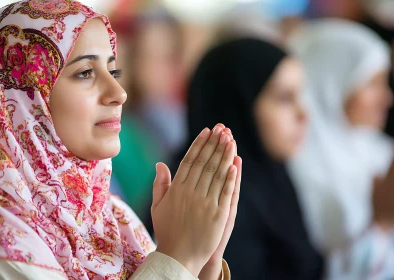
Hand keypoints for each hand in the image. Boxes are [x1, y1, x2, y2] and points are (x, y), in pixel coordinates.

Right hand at [152, 124, 236, 276]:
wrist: (178, 257)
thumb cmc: (167, 231)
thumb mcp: (158, 207)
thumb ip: (160, 184)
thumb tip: (161, 164)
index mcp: (177, 189)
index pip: (190, 161)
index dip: (199, 144)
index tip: (207, 131)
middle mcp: (191, 193)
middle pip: (205, 163)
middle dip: (214, 144)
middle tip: (222, 128)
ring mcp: (205, 203)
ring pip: (217, 174)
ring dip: (224, 155)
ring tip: (230, 139)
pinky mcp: (218, 215)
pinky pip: (225, 192)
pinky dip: (230, 178)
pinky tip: (234, 164)